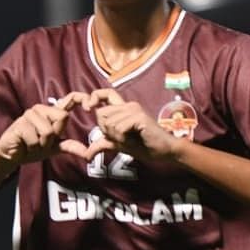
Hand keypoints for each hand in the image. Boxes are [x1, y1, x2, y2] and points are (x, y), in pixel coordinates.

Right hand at [0, 92, 87, 165]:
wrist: (12, 155)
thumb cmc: (32, 148)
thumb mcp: (54, 148)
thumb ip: (70, 146)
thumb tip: (87, 152)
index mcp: (53, 112)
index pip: (71, 99)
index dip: (82, 99)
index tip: (90, 107)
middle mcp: (42, 109)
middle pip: (62, 117)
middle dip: (55, 136)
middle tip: (42, 142)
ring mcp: (30, 114)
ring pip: (49, 130)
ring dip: (42, 144)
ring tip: (33, 144)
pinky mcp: (21, 123)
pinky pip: (36, 138)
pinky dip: (33, 147)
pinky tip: (26, 145)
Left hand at [60, 88, 178, 162]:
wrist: (164, 151)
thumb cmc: (144, 146)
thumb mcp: (118, 144)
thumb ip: (102, 145)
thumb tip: (86, 155)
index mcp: (123, 108)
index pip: (104, 94)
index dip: (94, 97)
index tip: (87, 108)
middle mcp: (128, 105)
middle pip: (101, 114)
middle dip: (107, 131)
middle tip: (123, 137)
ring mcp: (134, 109)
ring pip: (109, 123)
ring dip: (117, 137)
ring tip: (131, 139)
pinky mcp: (139, 117)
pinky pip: (119, 128)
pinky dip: (123, 138)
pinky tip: (135, 139)